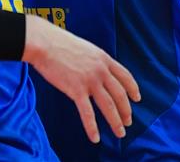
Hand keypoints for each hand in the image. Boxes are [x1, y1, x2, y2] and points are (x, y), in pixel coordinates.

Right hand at [23, 15, 140, 143]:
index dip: (133, 89)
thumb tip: (95, 71)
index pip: (125, 76)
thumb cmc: (58, 42)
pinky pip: (87, 113)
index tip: (137, 98)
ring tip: (119, 133)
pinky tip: (95, 138)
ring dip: (115, 122)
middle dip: (126, 110)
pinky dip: (92, 127)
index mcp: (103, 58)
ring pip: (108, 106)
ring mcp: (89, 81)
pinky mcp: (76, 90)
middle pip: (120, 95)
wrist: (43, 43)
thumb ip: (93, 60)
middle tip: (128, 121)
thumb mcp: (84, 47)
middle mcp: (100, 70)